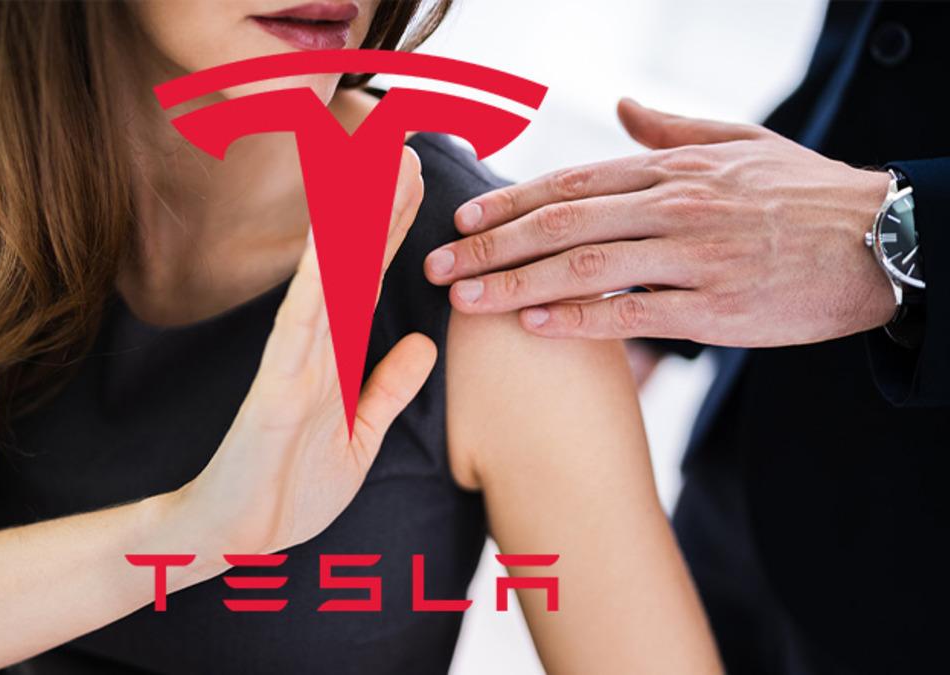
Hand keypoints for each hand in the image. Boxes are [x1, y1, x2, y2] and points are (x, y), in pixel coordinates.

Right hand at [176, 147, 434, 556]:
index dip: (394, 230)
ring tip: (377, 170)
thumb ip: (387, 389)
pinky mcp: (275, 391)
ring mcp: (293, 364)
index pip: (369, 281)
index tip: (414, 180)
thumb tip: (423, 344)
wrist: (234, 541)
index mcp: (335, 359)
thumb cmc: (287, 491)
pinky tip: (331, 241)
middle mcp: (315, 349)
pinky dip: (315, 284)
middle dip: (381, 206)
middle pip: (353, 265)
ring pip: (328, 281)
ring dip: (354, 224)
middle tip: (403, 146)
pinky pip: (299, 329)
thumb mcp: (359, 437)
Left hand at [423, 98, 896, 346]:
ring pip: (585, 268)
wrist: (882, 241)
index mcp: (671, 169)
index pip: (570, 182)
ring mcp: (691, 257)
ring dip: (516, 284)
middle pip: (562, 224)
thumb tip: (621, 106)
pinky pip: (632, 313)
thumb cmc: (806, 194)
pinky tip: (533, 325)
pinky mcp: (713, 309)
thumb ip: (671, 129)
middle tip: (438, 267)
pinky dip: (578, 319)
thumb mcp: (740, 143)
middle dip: (491, 246)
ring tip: (466, 300)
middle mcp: (672, 206)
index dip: (510, 202)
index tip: (463, 220)